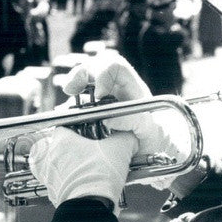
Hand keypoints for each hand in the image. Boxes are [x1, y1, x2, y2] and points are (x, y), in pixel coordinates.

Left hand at [28, 126, 137, 213]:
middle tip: (94, 155)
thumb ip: (125, 138)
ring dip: (74, 167)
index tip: (92, 136)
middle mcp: (51, 156)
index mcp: (62, 141)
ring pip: (61, 165)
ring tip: (92, 171)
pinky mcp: (52, 192)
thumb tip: (130, 137)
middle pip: (63, 147)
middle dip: (78, 150)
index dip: (80, 130)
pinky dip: (72, 183)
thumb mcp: (119, 149)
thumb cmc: (99, 175)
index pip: (66, 127)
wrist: (89, 207)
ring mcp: (49, 175)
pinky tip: (87, 185)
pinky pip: (61, 183)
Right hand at [62, 54, 182, 188]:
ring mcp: (102, 98)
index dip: (103, 74)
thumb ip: (134, 121)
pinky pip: (77, 100)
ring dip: (73, 84)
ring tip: (68, 95)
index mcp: (132, 88)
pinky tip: (66, 113)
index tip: (98, 95)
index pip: (116, 67)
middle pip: (95, 67)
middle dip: (80, 74)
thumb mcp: (151, 131)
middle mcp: (116, 89)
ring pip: (83, 80)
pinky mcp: (90, 111)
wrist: (151, 154)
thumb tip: (108, 118)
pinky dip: (69, 104)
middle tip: (71, 90)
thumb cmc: (155, 139)